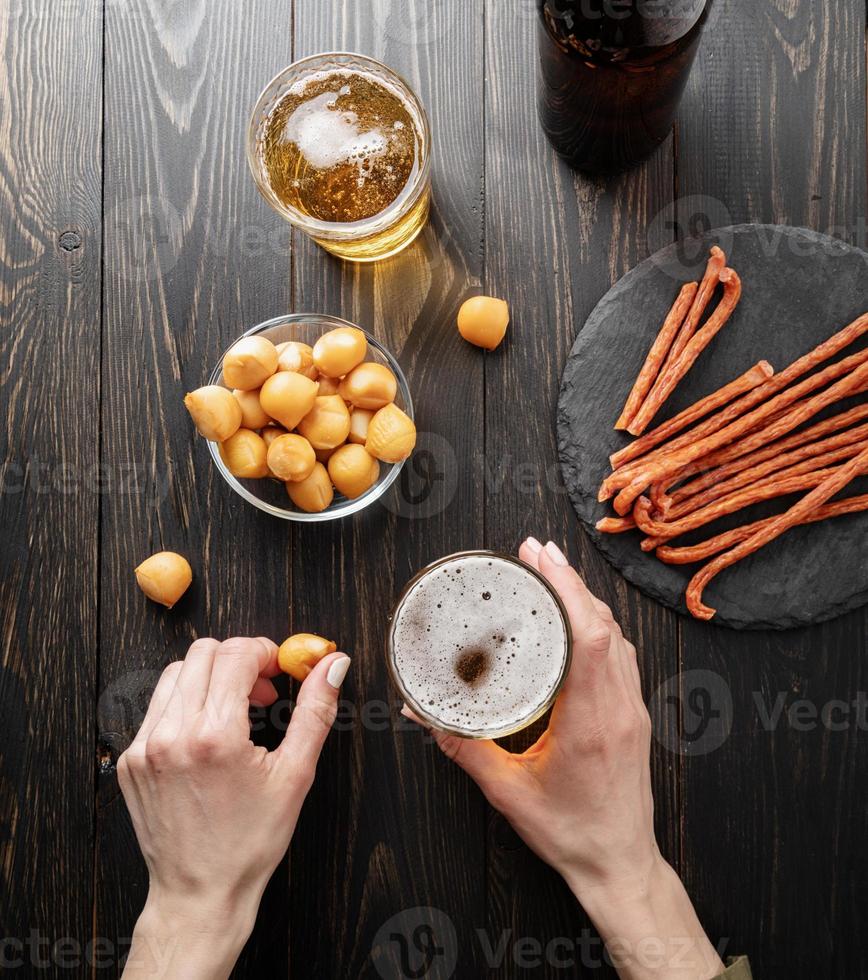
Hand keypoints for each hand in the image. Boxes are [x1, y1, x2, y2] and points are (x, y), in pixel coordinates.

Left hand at [118, 636, 350, 979]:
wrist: (200, 893)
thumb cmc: (249, 842)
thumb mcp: (295, 774)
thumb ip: (315, 711)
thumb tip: (332, 667)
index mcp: (216, 736)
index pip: (236, 653)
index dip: (265, 651)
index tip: (278, 669)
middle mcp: (173, 734)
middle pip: (203, 652)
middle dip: (238, 659)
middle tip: (260, 689)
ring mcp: (146, 746)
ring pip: (176, 672)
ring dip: (210, 677)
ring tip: (234, 710)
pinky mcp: (132, 759)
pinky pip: (158, 705)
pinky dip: (186, 703)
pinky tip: (208, 731)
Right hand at [406, 539, 723, 979]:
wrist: (618, 863)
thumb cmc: (570, 832)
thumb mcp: (506, 792)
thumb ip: (464, 747)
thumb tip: (423, 712)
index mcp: (591, 722)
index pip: (591, 637)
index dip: (567, 589)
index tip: (541, 558)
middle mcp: (618, 707)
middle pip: (605, 625)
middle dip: (570, 580)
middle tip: (536, 552)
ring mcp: (632, 710)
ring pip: (618, 636)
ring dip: (587, 599)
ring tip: (553, 574)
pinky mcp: (633, 715)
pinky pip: (622, 654)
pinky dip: (599, 624)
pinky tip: (579, 618)